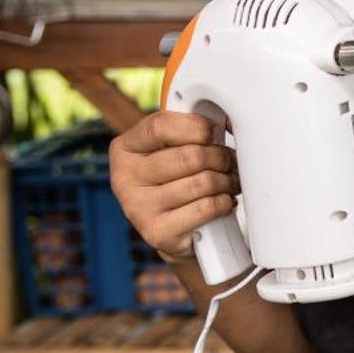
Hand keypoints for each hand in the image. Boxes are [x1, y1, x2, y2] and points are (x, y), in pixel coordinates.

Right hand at [108, 112, 239, 265]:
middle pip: (189, 156)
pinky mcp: (157, 233)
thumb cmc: (174, 181)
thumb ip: (188, 130)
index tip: (213, 133)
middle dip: (220, 157)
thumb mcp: (172, 148)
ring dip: (226, 181)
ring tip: (229, 182)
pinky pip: (205, 208)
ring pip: (202, 183)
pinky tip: (223, 201)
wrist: (172, 229)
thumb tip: (227, 119)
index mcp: (125, 149)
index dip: (196, 127)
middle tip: (229, 162)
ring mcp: (138, 208)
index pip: (161, 126)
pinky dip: (223, 203)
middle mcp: (124, 178)